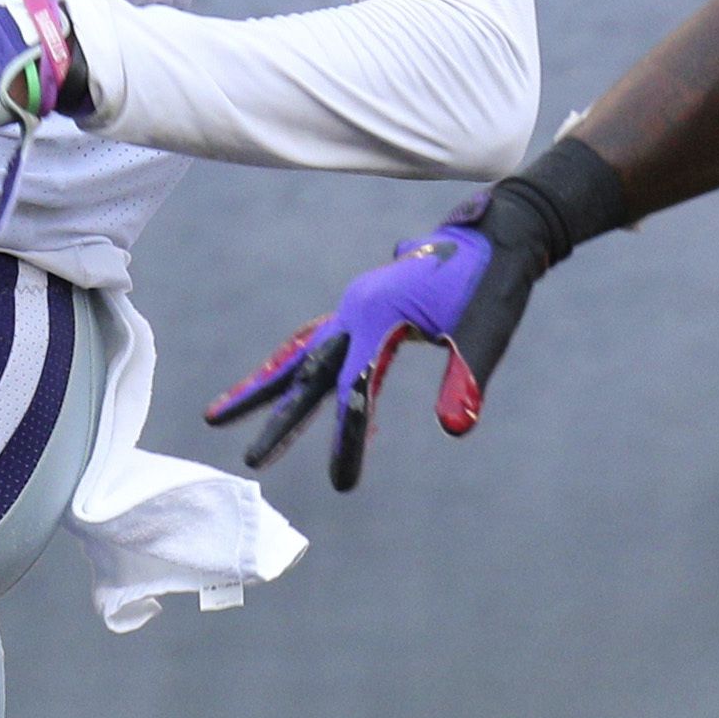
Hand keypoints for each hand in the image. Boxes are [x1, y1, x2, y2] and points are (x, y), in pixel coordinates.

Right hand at [209, 209, 535, 489]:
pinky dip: (298, 367)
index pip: (353, 387)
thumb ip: (466, 377)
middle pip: (305, 369)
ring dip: (265, 385)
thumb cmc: (492, 282)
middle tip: (246, 455)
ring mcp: (358, 306)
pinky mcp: (366, 308)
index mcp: (378, 313)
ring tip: (220, 414)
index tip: (343, 484)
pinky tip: (290, 385)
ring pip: (299, 352)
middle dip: (273, 413)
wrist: (498, 233)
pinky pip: (320, 343)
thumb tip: (454, 428)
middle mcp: (357, 308)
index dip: (346, 437)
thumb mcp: (486, 330)